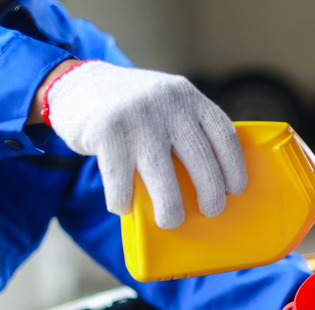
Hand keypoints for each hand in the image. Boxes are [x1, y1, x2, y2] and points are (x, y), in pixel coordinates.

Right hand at [41, 60, 246, 228]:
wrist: (78, 84)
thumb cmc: (132, 108)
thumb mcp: (166, 102)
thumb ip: (187, 127)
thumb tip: (211, 182)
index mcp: (188, 97)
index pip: (223, 134)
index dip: (234, 167)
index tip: (236, 189)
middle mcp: (167, 104)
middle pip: (200, 158)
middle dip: (210, 192)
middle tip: (211, 210)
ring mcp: (136, 117)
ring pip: (163, 175)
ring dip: (170, 207)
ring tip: (171, 221)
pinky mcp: (106, 132)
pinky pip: (120, 180)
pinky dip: (123, 201)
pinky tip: (124, 208)